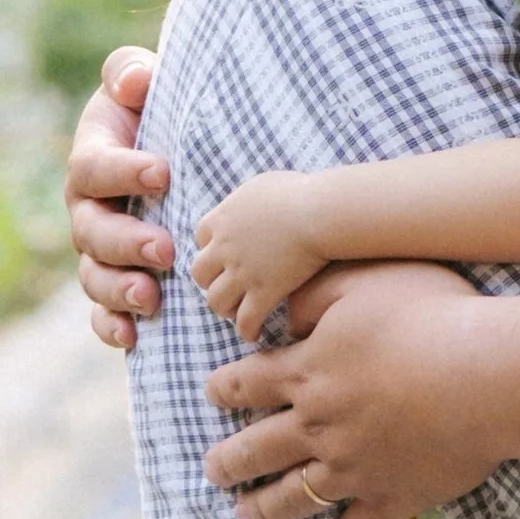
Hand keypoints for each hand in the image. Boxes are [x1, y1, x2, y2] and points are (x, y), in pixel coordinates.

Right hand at [67, 50, 172, 350]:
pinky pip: (101, 312)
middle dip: (126, 242)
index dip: (123, 172)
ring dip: (120, 290)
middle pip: (91, 231)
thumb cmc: (157, 111)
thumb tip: (133, 84)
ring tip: (152, 298)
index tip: (162, 173)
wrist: (174, 151)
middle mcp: (87, 209)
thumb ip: (130, 73)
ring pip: (95, 276)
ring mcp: (98, 250)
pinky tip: (135, 337)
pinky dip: (112, 327)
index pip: (93, 168)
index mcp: (91, 160)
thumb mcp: (142, 82)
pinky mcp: (115, 281)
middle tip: (164, 248)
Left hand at [191, 171, 329, 344]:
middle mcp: (224, 248)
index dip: (210, 248)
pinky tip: (255, 333)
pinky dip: (247, 330)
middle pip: (200, 273)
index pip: (200, 238)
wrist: (319, 213)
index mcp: (222, 220)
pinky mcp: (263, 292)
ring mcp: (242, 273)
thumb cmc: (298, 193)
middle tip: (225, 286)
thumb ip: (246, 199)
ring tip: (236, 312)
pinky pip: (246, 320)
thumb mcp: (261, 185)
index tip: (222, 255)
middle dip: (210, 281)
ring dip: (224, 308)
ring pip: (216, 301)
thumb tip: (247, 206)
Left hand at [203, 262, 499, 518]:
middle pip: (256, 450)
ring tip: (244, 513)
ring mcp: (353, 469)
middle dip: (227, 462)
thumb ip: (315, 295)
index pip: (246, 385)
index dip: (223, 390)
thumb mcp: (363, 281)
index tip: (211, 395)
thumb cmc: (429, 316)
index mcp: (308, 372)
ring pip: (292, 497)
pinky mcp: (393, 497)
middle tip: (214, 470)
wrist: (487, 376)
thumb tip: (284, 316)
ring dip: (262, 507)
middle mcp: (318, 427)